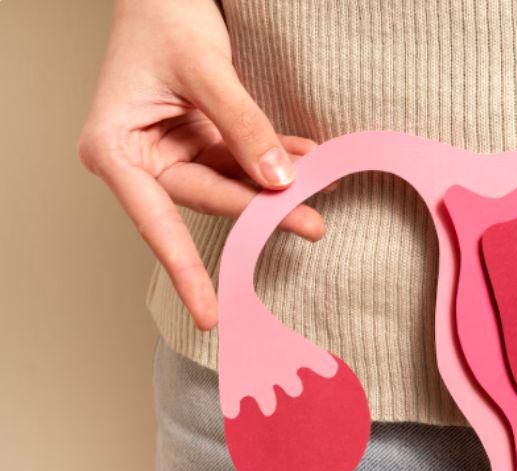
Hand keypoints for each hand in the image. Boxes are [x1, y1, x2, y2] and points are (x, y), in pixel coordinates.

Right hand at [78, 0, 325, 329]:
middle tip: (310, 225)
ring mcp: (172, 153)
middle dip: (259, 213)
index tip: (209, 312)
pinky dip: (274, 160)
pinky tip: (306, 161)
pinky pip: (242, 160)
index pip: (155, 220)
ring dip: (276, 186)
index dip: (185, 269)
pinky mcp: (200, 143)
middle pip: (204, 198)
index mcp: (113, 148)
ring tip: (319, 191)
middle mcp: (138, 159)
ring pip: (230, 184)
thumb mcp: (203, 69)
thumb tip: (278, 181)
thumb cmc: (163, 19)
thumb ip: (241, 125)